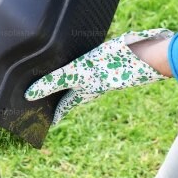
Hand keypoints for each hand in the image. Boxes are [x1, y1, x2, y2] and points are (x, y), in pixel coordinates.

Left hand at [25, 29, 173, 124]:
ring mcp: (104, 75)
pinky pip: (93, 68)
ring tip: (63, 81)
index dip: (54, 113)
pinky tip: (85, 59)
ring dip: (72, 83)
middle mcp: (93, 86)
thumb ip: (53, 82)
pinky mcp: (112, 62)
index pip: (64, 106)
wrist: (147, 56)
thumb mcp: (76, 72)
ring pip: (83, 82)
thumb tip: (29, 95)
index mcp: (84, 91)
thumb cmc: (111, 66)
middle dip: (60, 97)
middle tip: (48, 100)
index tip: (46, 122)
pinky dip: (84, 67)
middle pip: (72, 95)